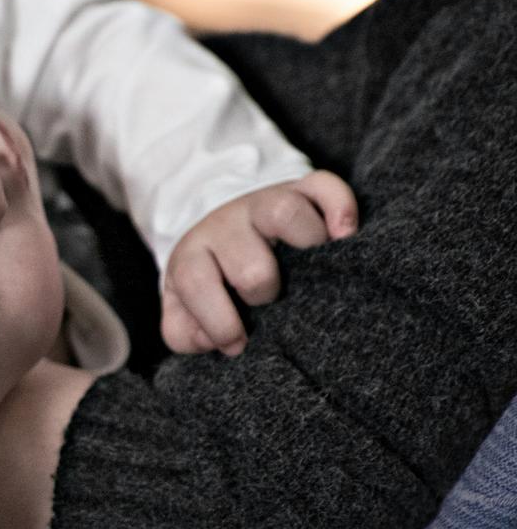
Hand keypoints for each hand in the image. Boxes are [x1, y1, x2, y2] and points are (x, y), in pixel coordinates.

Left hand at [162, 170, 356, 355]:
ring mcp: (263, 203)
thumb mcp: (182, 307)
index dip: (218, 321)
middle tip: (271, 300)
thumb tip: (221, 342)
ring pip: (284, 211)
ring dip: (305, 247)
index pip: (196, 283)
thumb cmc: (210, 278)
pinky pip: (323, 185)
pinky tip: (345, 234)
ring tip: (317, 269)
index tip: (237, 343)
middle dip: (264, 293)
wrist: (222, 226)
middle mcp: (226, 224)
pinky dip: (340, 207)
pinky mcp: (299, 189)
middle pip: (250, 264)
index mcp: (192, 255)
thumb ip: (184, 332)